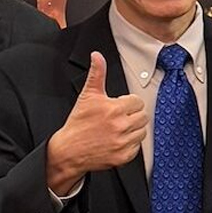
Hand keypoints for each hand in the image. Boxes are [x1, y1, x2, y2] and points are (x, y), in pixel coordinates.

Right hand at [44, 52, 146, 193]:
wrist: (68, 150)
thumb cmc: (78, 123)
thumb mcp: (88, 96)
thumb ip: (97, 74)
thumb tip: (97, 56)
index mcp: (114, 109)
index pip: (137, 101)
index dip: (128, 103)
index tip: (118, 107)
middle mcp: (120, 126)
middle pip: (143, 116)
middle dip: (132, 115)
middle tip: (118, 118)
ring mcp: (122, 142)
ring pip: (142, 131)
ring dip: (133, 130)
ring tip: (117, 129)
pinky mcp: (123, 156)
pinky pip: (137, 147)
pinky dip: (130, 144)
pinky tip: (117, 141)